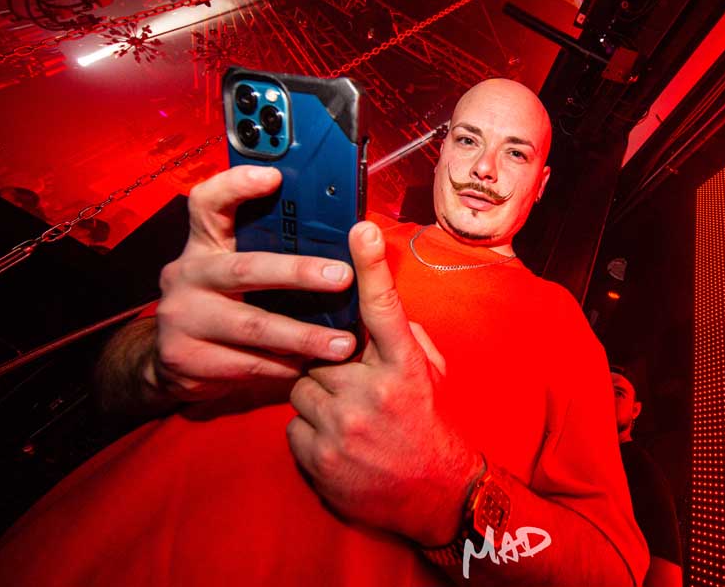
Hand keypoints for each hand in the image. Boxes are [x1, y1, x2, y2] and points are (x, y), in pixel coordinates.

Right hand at [152, 165, 358, 401]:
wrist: (169, 362)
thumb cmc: (222, 305)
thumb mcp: (235, 271)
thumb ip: (268, 251)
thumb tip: (335, 238)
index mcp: (203, 244)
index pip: (207, 202)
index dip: (236, 185)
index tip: (273, 177)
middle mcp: (186, 274)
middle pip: (246, 268)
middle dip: (299, 272)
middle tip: (342, 277)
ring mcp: (182, 317)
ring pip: (252, 325)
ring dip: (302, 336)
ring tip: (341, 344)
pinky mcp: (184, 358)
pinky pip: (245, 363)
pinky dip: (281, 366)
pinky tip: (307, 367)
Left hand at [287, 221, 482, 546]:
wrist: (433, 496)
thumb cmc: (430, 427)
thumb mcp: (431, 377)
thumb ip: (406, 340)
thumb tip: (378, 312)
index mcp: (406, 368)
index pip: (384, 309)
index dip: (370, 266)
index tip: (359, 228)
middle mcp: (373, 393)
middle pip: (321, 350)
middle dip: (328, 361)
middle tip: (346, 379)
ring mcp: (343, 427)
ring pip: (300, 386)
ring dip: (315, 396)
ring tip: (344, 415)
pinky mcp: (319, 457)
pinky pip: (292, 424)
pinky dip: (308, 430)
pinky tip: (335, 441)